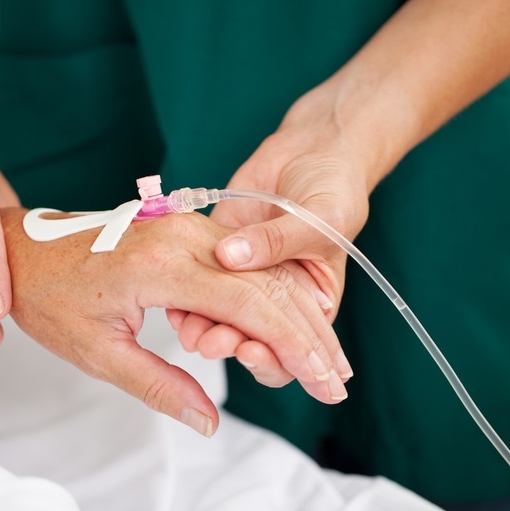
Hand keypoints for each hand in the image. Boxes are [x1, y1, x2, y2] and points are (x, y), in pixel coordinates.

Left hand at [1, 205, 352, 437]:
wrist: (20, 250)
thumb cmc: (51, 299)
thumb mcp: (99, 353)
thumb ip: (160, 385)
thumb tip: (209, 423)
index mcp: (162, 265)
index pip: (250, 307)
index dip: (293, 347)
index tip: (323, 384)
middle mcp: (182, 237)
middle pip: (267, 286)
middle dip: (309, 336)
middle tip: (336, 381)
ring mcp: (184, 226)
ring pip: (259, 271)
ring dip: (296, 314)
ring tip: (325, 358)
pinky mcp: (182, 227)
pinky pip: (238, 263)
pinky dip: (269, 294)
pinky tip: (289, 322)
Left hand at [199, 85, 372, 379]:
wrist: (314, 148)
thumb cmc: (335, 186)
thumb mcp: (322, 217)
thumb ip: (277, 240)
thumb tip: (230, 256)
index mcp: (310, 299)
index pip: (292, 348)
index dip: (274, 361)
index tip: (249, 352)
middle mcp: (275, 294)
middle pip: (253, 338)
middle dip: (230, 345)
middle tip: (210, 341)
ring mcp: (244, 272)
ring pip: (222, 314)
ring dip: (204, 327)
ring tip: (189, 327)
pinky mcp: (218, 248)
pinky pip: (198, 280)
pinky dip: (186, 297)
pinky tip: (175, 302)